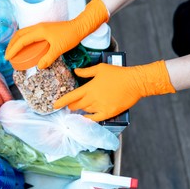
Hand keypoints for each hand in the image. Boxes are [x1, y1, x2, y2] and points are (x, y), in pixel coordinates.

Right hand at [5, 0, 108, 68]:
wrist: (79, 27)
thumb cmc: (70, 36)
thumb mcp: (59, 49)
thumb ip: (49, 58)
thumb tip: (39, 67)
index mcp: (39, 31)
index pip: (21, 40)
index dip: (13, 49)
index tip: (8, 58)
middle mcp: (37, 27)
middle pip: (19, 35)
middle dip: (11, 45)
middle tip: (8, 55)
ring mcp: (41, 27)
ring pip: (23, 33)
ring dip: (16, 42)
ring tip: (13, 51)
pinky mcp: (44, 29)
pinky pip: (29, 34)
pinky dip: (23, 40)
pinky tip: (25, 48)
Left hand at [53, 61, 175, 120]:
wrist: (135, 82)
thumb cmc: (118, 73)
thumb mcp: (100, 69)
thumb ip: (86, 72)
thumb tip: (76, 71)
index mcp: (89, 88)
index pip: (71, 97)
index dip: (61, 102)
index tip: (55, 105)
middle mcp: (92, 99)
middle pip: (77, 106)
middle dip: (72, 106)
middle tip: (70, 106)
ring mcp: (100, 107)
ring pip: (86, 111)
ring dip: (81, 110)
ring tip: (80, 108)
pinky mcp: (108, 112)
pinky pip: (95, 119)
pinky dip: (89, 119)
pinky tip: (86, 118)